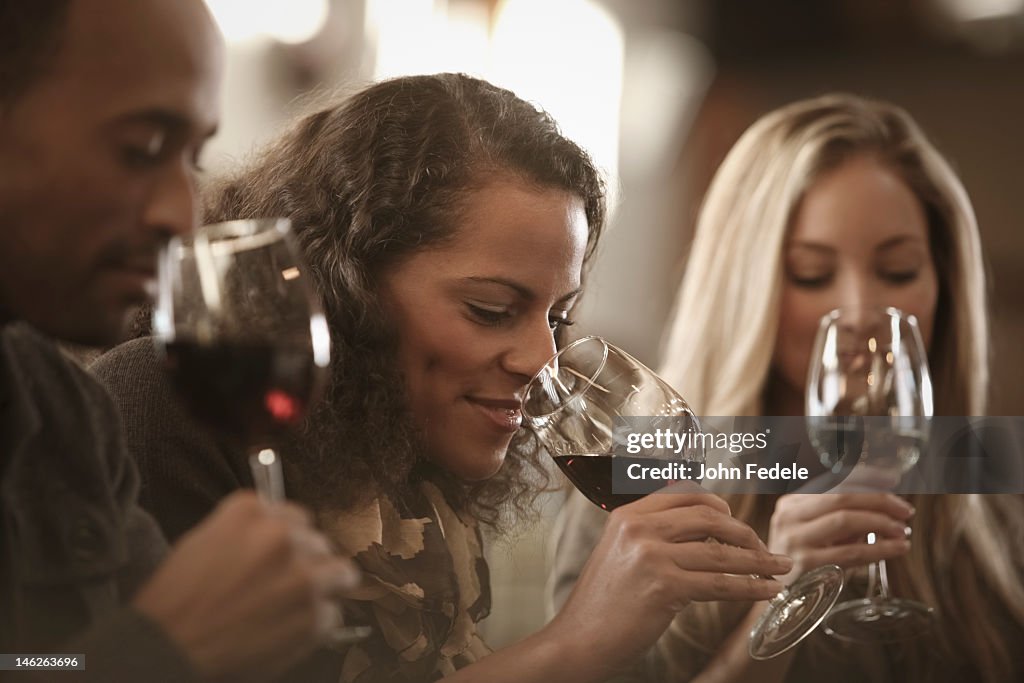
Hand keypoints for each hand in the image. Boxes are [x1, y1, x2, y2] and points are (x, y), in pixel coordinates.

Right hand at [133, 491, 359, 681]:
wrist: (166, 650)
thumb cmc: (174, 602)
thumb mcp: (202, 542)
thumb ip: (246, 531)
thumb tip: (280, 534)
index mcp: (251, 511)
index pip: (294, 515)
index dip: (290, 539)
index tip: (284, 554)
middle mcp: (282, 535)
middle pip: (318, 542)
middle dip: (306, 563)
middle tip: (285, 585)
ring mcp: (302, 574)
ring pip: (340, 572)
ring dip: (324, 588)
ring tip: (297, 606)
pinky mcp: (313, 614)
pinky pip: (332, 613)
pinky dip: (315, 625)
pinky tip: (286, 632)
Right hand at [547, 486, 791, 669]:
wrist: (578, 639)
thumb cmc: (602, 603)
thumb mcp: (619, 552)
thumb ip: (652, 535)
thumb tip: (704, 530)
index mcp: (629, 514)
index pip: (686, 493)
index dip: (721, 506)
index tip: (740, 523)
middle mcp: (640, 528)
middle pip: (710, 518)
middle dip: (746, 534)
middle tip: (765, 550)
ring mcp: (652, 556)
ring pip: (721, 553)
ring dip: (759, 561)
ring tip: (781, 568)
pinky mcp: (665, 587)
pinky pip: (720, 584)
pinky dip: (751, 588)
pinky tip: (767, 590)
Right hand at [768, 493, 912, 584]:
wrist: (776, 596)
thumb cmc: (802, 561)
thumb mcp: (813, 532)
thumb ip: (840, 517)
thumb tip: (886, 506)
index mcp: (792, 502)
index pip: (833, 481)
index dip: (867, 477)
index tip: (893, 479)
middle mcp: (790, 516)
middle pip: (841, 497)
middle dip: (879, 500)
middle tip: (905, 510)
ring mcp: (796, 539)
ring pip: (845, 520)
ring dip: (880, 522)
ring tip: (902, 530)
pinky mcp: (806, 564)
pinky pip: (850, 553)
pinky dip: (878, 549)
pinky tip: (896, 548)